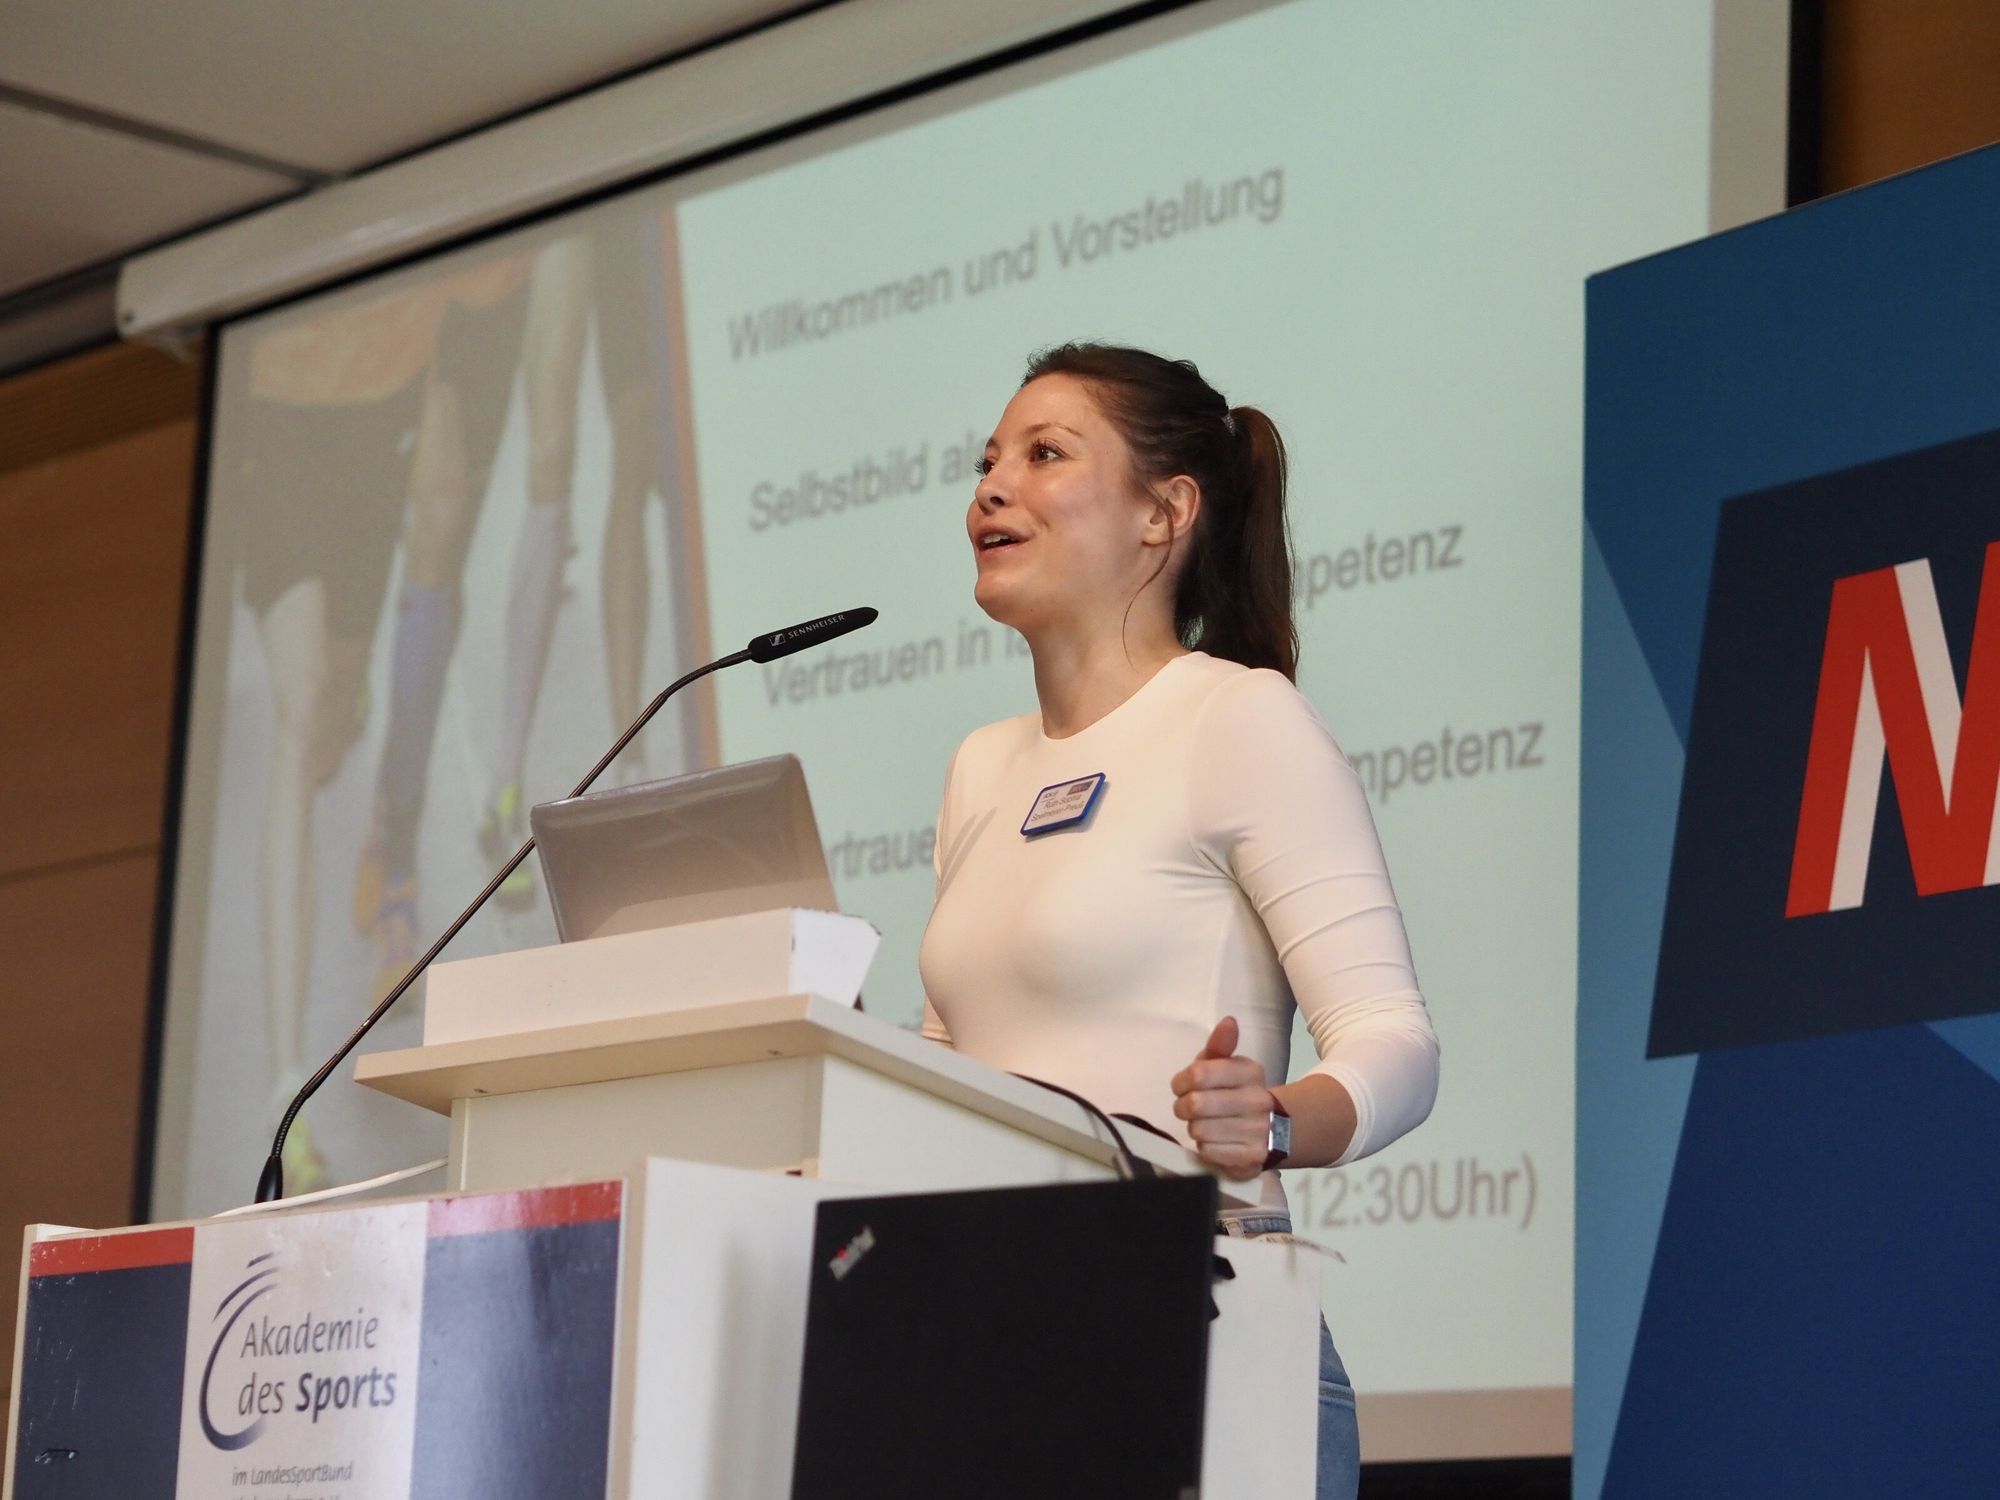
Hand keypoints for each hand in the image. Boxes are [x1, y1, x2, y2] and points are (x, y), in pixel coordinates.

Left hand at [1170, 1016, 1276, 1181]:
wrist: (1274, 1131)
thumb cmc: (1235, 1092)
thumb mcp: (1226, 1066)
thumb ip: (1220, 1045)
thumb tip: (1228, 1021)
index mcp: (1250, 1072)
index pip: (1199, 1073)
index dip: (1181, 1081)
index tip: (1181, 1086)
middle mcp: (1258, 1100)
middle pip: (1195, 1104)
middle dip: (1183, 1107)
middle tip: (1188, 1107)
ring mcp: (1257, 1131)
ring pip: (1198, 1130)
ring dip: (1194, 1128)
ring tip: (1205, 1124)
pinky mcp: (1251, 1158)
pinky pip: (1207, 1151)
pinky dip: (1204, 1146)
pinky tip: (1216, 1140)